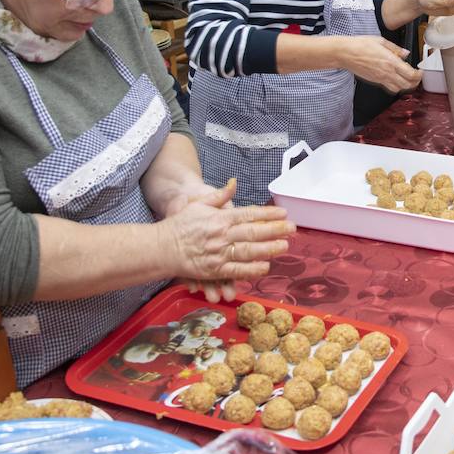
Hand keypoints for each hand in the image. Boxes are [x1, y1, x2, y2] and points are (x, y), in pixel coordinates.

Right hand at [164, 179, 295, 295]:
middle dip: (275, 230)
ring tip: (284, 246)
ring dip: (268, 249)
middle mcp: (221, 235)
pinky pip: (236, 270)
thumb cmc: (180, 224)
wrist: (161, 247)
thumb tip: (233, 183)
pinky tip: (265, 267)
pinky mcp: (214, 269)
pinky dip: (251, 270)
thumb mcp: (198, 203)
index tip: (284, 213)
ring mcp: (218, 253)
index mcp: (220, 217)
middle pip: (253, 232)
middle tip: (292, 228)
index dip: (268, 214)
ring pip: (248, 251)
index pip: (249, 214)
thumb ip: (219, 196)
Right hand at [336, 35, 420, 92]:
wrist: (345, 53)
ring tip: (408, 79)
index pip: (411, 74)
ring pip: (398, 89)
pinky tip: (396, 78)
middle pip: (407, 85)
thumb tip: (405, 53)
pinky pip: (389, 87)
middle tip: (417, 76)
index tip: (421, 70)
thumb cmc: (360, 45)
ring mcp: (380, 78)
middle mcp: (386, 72)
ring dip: (406, 85)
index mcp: (390, 62)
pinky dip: (396, 85)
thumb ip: (396, 49)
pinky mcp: (375, 81)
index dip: (419, 74)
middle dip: (415, 82)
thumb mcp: (381, 41)